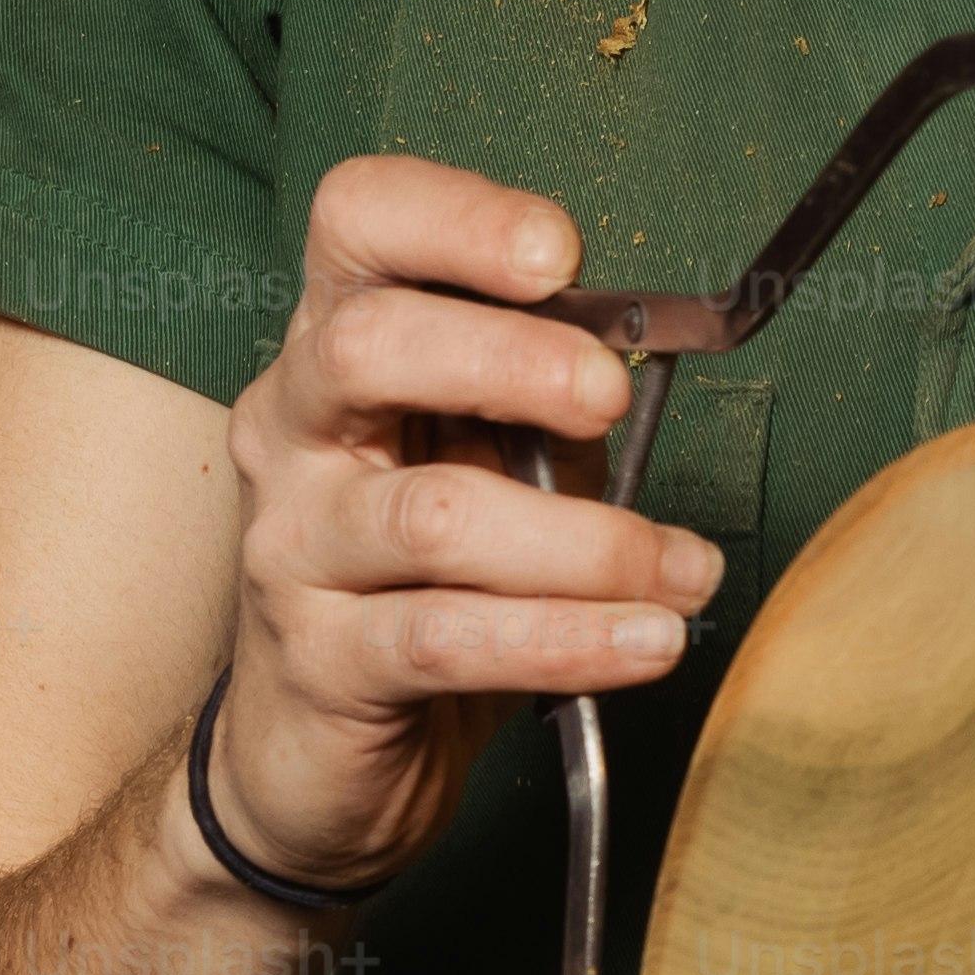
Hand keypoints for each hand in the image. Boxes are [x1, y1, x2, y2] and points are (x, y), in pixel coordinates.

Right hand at [198, 156, 724, 898]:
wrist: (314, 757)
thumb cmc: (419, 584)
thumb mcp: (490, 464)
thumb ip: (547, 407)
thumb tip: (641, 356)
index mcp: (334, 348)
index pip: (356, 225)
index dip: (455, 217)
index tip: (559, 256)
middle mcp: (293, 429)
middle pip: (367, 346)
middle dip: (509, 358)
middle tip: (608, 395)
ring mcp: (292, 546)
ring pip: (432, 516)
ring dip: (585, 541)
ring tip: (682, 572)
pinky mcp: (322, 661)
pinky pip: (450, 638)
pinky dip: (568, 640)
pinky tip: (646, 641)